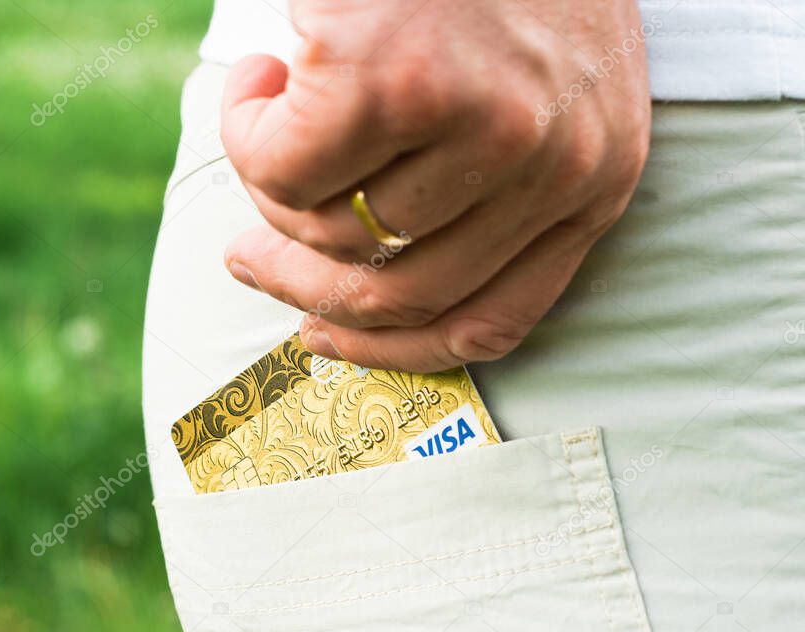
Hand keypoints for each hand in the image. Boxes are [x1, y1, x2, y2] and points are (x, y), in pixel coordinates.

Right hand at [220, 0, 650, 371]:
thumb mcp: (534, 92)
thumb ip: (483, 189)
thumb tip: (354, 276)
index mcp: (596, 178)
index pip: (490, 323)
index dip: (391, 351)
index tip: (320, 336)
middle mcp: (554, 163)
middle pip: (397, 295)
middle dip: (299, 287)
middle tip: (244, 254)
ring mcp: (480, 124)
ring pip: (329, 233)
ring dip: (272, 185)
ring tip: (271, 114)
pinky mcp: (395, 80)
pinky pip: (280, 168)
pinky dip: (247, 128)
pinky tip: (264, 72)